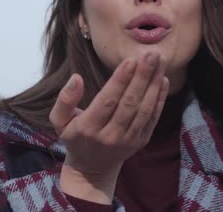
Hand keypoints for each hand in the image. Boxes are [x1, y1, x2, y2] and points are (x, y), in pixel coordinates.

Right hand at [49, 51, 168, 202]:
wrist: (92, 169)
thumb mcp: (59, 121)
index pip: (108, 101)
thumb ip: (64, 99)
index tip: (131, 60)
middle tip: (151, 54)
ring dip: (154, 84)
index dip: (120, 80)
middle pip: (130, 103)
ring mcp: (128, 139)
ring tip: (160, 62)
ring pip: (144, 109)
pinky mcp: (141, 141)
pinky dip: (160, 98)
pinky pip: (153, 118)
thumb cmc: (75, 137)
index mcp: (89, 127)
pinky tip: (163, 80)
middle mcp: (110, 135)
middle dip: (142, 77)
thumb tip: (76, 78)